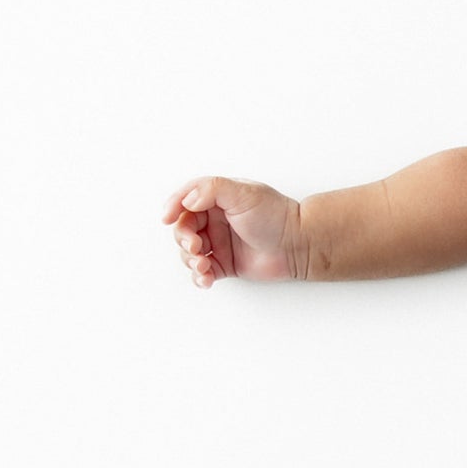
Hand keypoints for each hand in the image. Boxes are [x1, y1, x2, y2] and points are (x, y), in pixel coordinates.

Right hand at [162, 177, 302, 286]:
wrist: (300, 244)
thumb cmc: (277, 215)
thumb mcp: (243, 192)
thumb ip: (211, 189)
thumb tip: (187, 200)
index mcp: (217, 200)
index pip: (185, 201)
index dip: (173, 208)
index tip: (167, 218)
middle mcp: (216, 220)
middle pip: (183, 229)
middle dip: (183, 239)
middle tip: (195, 246)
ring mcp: (220, 243)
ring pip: (189, 252)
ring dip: (190, 260)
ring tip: (203, 265)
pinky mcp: (226, 264)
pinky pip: (203, 271)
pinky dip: (199, 276)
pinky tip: (205, 278)